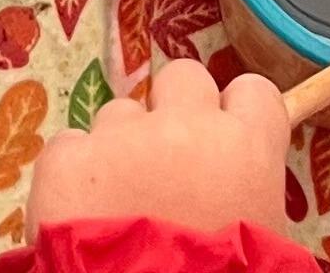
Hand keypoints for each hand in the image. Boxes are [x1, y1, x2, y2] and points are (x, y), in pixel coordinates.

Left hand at [28, 59, 290, 240]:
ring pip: (119, 116)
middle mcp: (186, 126)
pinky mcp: (67, 162)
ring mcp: (122, 138)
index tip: (224, 149)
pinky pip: (68, 150)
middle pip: (182, 80)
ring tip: (116, 213)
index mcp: (246, 149)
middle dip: (173, 116)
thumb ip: (250, 200)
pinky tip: (77, 222)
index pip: (251, 92)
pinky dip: (72, 180)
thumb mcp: (263, 249)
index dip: (234, 118)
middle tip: (165, 172)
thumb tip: (241, 190)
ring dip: (120, 152)